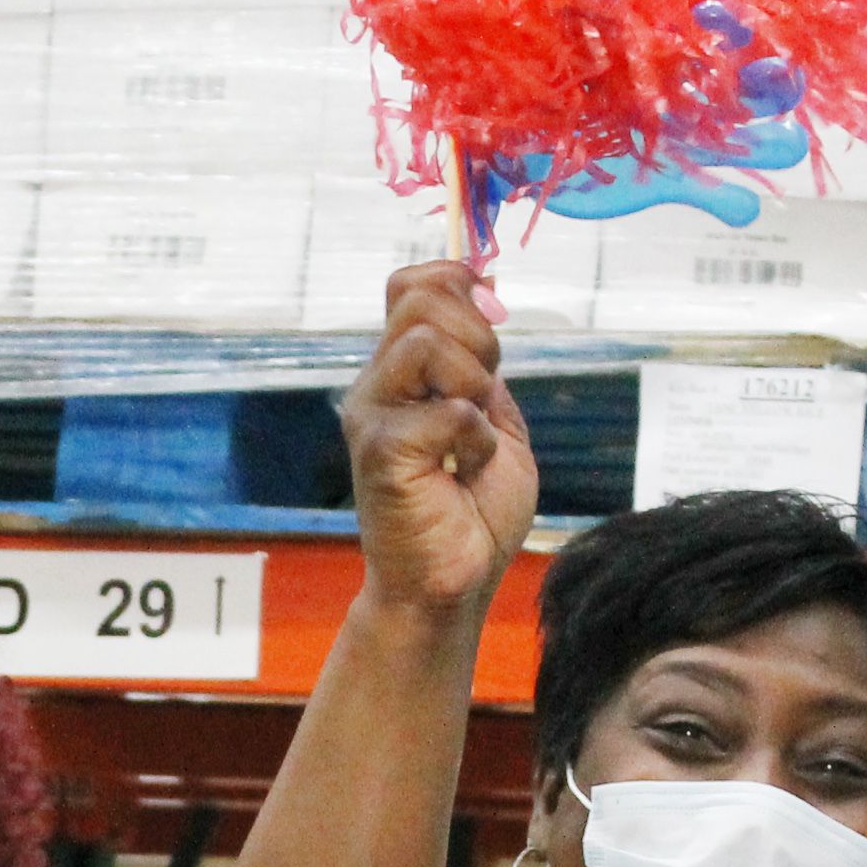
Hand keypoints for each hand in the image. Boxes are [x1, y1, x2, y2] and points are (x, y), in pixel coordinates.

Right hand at [341, 261, 536, 614]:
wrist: (453, 584)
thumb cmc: (473, 514)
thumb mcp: (494, 419)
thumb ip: (484, 364)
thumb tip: (488, 292)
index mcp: (400, 373)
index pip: (410, 286)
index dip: (457, 282)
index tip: (493, 315)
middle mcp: (376, 385)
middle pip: (420, 300)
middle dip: (477, 335)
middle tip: (484, 394)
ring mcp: (372, 416)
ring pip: (425, 341)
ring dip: (473, 384)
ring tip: (472, 435)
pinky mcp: (381, 451)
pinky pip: (448, 410)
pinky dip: (476, 440)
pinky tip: (463, 473)